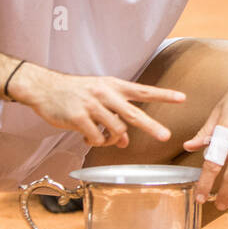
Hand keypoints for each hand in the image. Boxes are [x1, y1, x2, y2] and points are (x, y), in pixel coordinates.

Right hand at [9, 64, 183, 147]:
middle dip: (151, 126)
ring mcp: (92, 105)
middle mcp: (105, 94)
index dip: (164, 95)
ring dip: (112, 140)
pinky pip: (96, 137)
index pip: (143, 91)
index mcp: (113, 86)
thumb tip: (125, 141)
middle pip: (133, 114)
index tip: (182, 98)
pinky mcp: (78, 117)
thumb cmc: (75, 93)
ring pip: (114, 131)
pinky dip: (94, 142)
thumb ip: (115, 116)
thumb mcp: (99, 98)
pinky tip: (86, 137)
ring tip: (101, 137)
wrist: (45, 88)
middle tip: (165, 136)